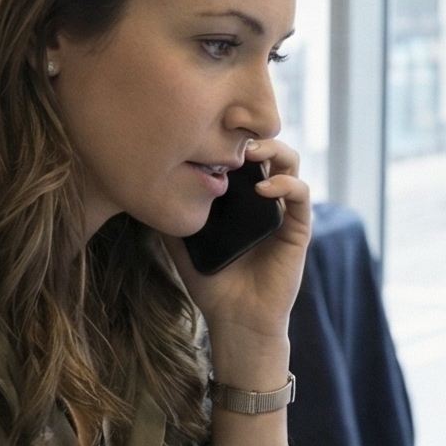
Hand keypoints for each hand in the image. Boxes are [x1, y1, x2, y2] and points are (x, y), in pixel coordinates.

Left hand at [170, 138, 310, 385]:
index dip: (231, 137)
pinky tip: (263, 189)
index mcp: (239, 197)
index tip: (211, 127)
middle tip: (233, 132)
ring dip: (274, 151)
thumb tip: (145, 184)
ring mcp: (282, 211)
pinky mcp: (298, 229)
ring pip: (290, 165)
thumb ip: (171, 214)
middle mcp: (263, 198)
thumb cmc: (209, 282)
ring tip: (252, 153)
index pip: (241, 154)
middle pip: (268, 151)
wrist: (234, 318)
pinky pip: (300, 197)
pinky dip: (286, 185)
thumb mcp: (180, 241)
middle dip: (253, 136)